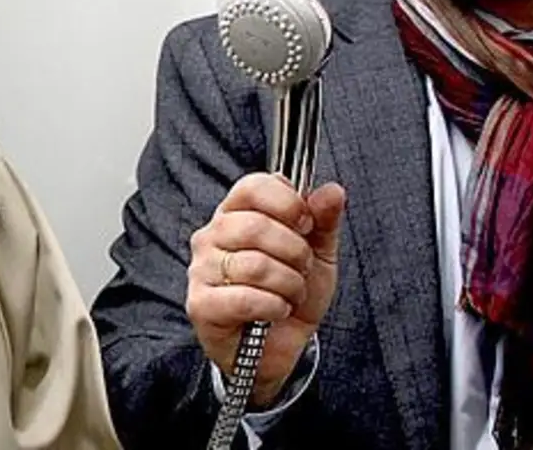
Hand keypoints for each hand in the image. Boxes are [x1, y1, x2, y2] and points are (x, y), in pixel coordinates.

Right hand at [185, 172, 345, 407]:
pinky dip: (274, 306)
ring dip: (288, 284)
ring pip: (255, 264)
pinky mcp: (200, 304)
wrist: (283, 347)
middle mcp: (211, 235)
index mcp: (236, 213)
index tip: (306, 224)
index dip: (288, 203)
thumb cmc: (292, 293)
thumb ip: (324, 220)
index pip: (253, 186)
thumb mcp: (317, 253)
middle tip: (302, 268)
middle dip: (295, 251)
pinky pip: (245, 298)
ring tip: (290, 294)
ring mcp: (201, 270)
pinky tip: (277, 311)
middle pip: (256, 226)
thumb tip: (332, 191)